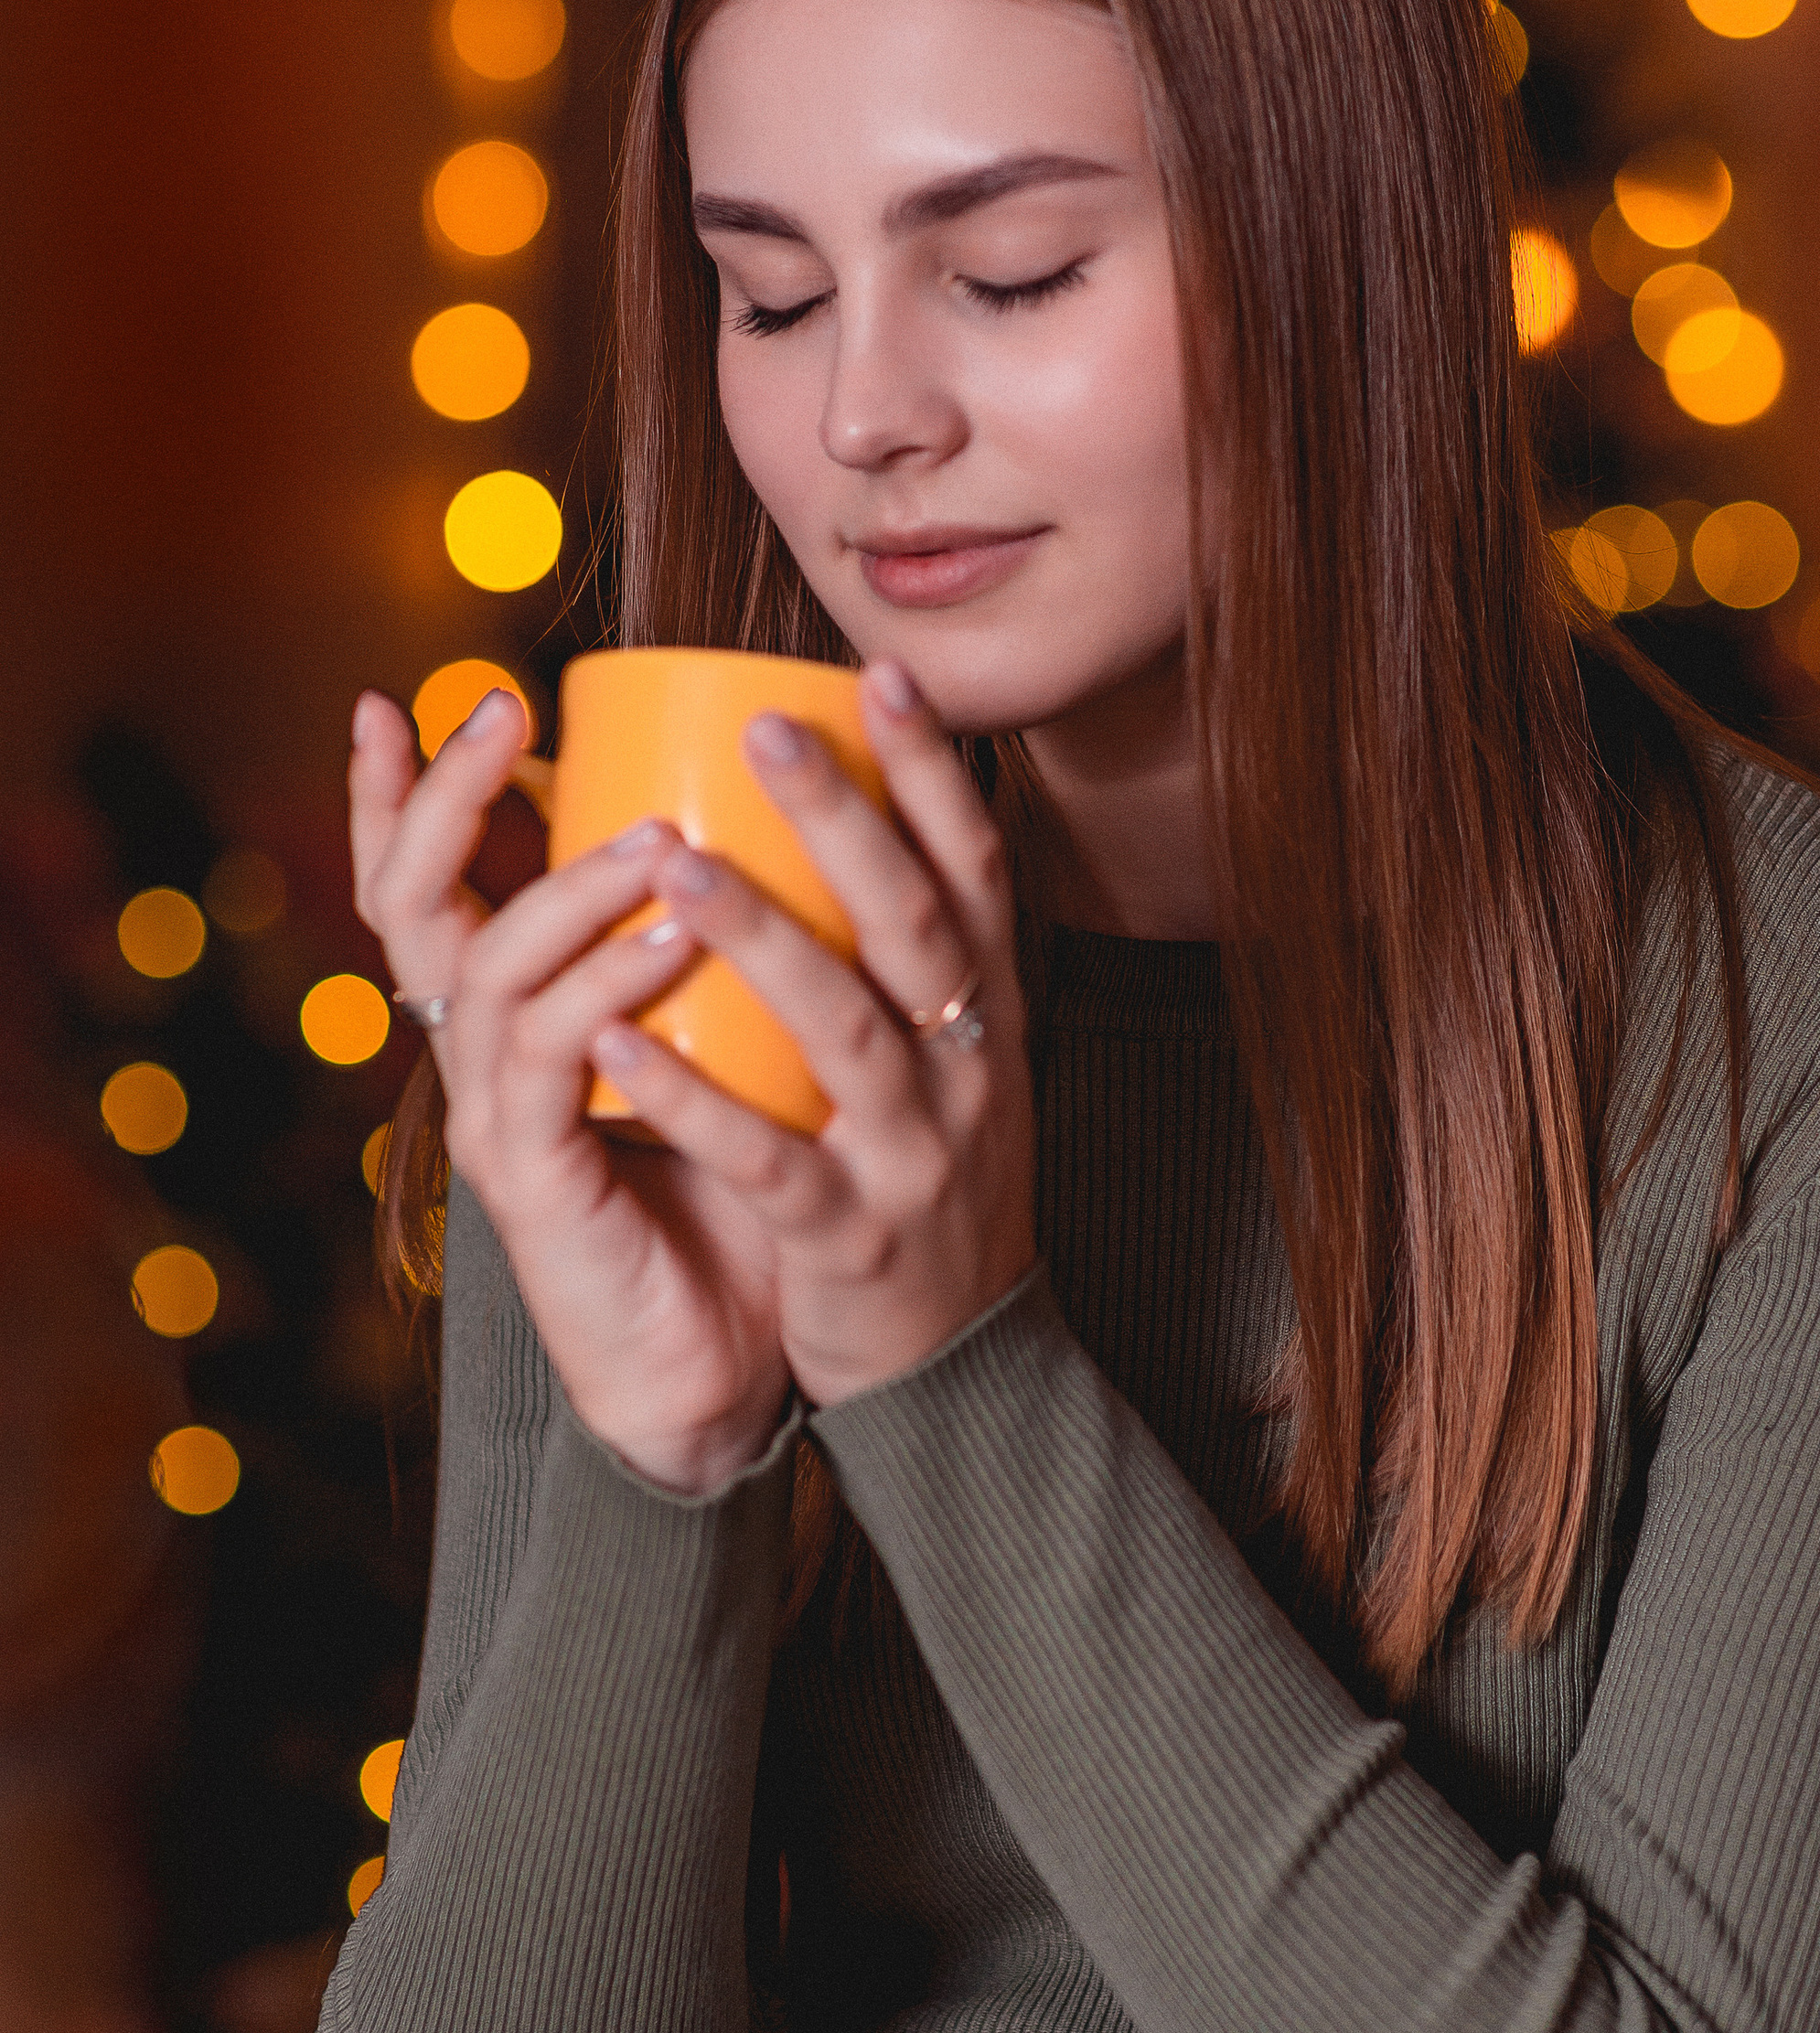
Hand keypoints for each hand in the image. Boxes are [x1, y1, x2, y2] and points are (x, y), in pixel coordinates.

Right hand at [352, 681, 785, 1489]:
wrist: (727, 1366)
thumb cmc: (735, 1188)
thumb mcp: (730, 1042)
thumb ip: (734, 947)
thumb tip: (809, 809)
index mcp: (522, 1010)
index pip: (437, 879)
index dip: (419, 791)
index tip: (429, 692)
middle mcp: (488, 1055)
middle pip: (413, 903)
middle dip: (445, 801)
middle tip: (495, 715)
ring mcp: (500, 1120)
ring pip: (488, 976)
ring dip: (569, 894)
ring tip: (657, 838)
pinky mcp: (535, 1186)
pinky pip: (549, 1073)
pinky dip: (602, 999)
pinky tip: (668, 944)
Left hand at [586, 657, 1038, 1420]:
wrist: (958, 1360)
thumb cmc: (925, 1177)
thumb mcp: (950, 1058)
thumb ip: (908, 957)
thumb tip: (849, 806)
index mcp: (988, 1011)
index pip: (976, 869)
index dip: (937, 770)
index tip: (883, 672)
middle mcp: (968, 1068)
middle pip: (913, 923)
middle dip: (844, 818)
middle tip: (766, 728)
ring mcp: (916, 1153)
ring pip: (847, 1030)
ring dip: (764, 940)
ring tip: (676, 866)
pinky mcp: (852, 1236)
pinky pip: (770, 1160)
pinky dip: (695, 1102)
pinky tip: (618, 1046)